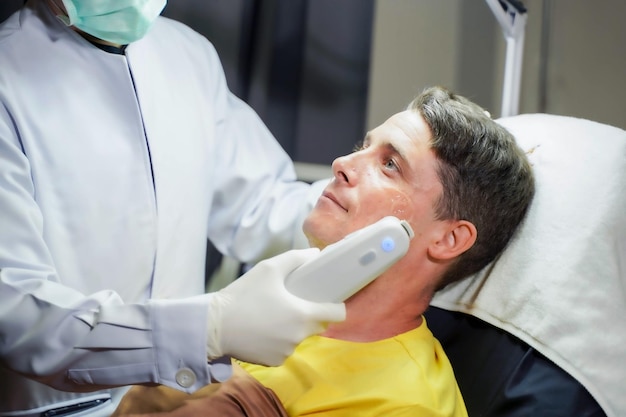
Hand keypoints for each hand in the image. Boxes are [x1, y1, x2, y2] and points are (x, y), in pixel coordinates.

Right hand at [206, 248, 345, 365]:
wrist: (214, 326)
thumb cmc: (244, 295)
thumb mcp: (269, 268)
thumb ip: (295, 259)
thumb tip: (315, 254)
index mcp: (303, 315)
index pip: (337, 314)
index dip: (335, 305)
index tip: (326, 298)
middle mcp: (299, 337)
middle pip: (318, 325)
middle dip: (310, 314)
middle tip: (292, 302)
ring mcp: (286, 351)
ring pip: (299, 337)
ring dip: (292, 328)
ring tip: (272, 315)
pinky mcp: (273, 361)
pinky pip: (284, 349)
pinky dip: (278, 341)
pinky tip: (262, 330)